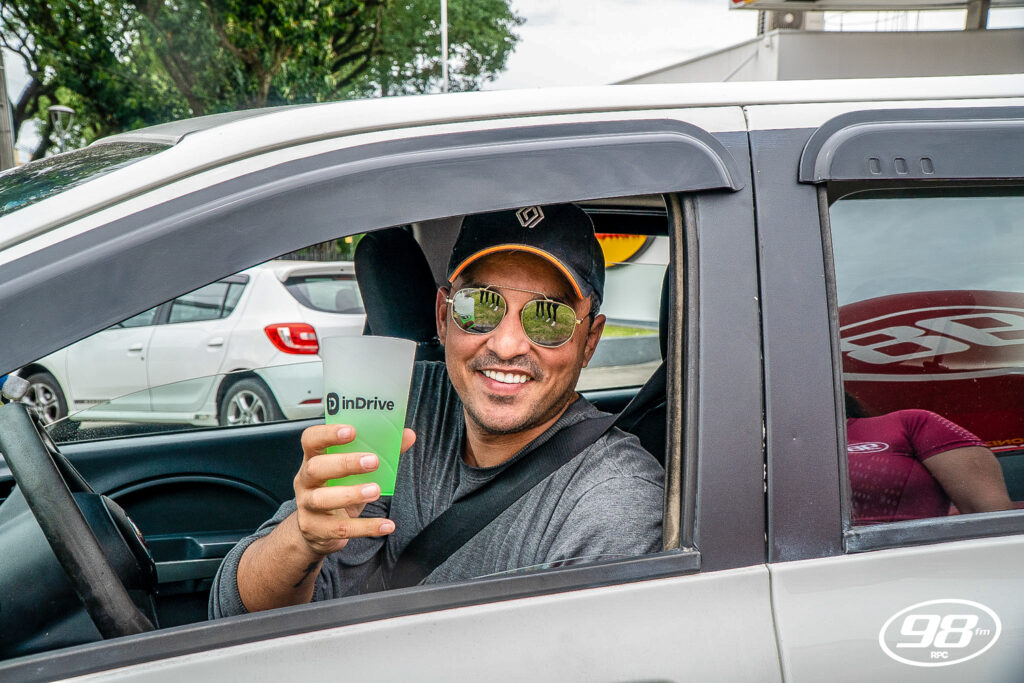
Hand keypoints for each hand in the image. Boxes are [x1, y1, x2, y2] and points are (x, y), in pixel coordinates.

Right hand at [293, 424, 415, 555]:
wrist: (317, 530)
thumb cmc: (337, 490)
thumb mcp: (353, 471)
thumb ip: (379, 452)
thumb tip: (408, 435)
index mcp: (313, 459)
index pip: (311, 439)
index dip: (328, 433)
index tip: (352, 431)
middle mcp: (305, 481)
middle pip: (316, 468)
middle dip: (345, 463)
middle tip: (373, 461)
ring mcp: (307, 506)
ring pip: (322, 499)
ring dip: (351, 494)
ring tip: (376, 491)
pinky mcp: (316, 529)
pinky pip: (340, 528)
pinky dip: (366, 527)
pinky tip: (386, 525)